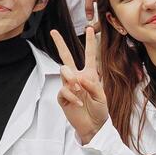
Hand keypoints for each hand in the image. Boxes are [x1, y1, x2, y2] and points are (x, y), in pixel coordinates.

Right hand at [51, 27, 107, 144]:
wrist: (94, 126)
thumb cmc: (100, 110)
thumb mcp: (102, 96)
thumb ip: (92, 85)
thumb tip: (78, 77)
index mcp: (89, 74)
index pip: (89, 55)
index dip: (89, 42)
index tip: (90, 28)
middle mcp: (77, 78)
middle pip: (66, 57)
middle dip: (60, 44)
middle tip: (53, 32)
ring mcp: (69, 87)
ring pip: (64, 72)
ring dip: (71, 79)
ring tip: (79, 88)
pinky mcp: (63, 97)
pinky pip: (63, 90)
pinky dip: (71, 95)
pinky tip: (78, 102)